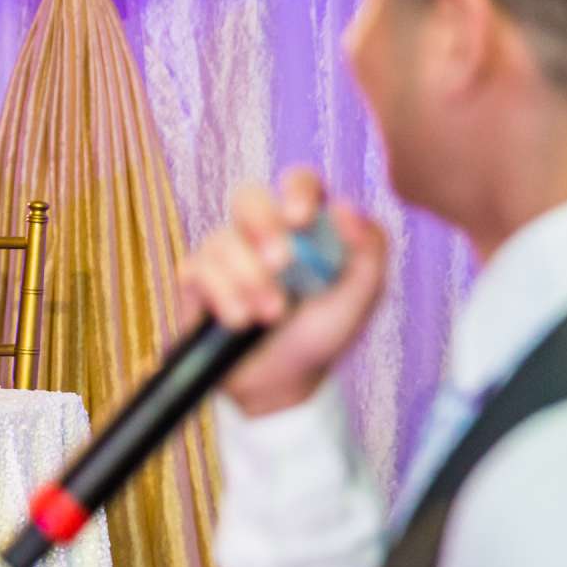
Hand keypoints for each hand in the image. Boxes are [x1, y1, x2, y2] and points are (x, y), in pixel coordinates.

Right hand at [177, 167, 387, 416]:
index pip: (299, 182)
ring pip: (223, 240)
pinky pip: (199, 269)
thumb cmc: (321, 333)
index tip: (301, 218)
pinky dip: (224, 295)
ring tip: (270, 315)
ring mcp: (225, 251)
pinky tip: (240, 321)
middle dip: (262, 225)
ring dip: (250, 279)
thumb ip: (369, 249)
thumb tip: (345, 207)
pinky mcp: (197, 278)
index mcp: (305, 225)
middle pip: (247, 196)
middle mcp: (261, 230)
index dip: (297, 190)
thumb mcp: (360, 296)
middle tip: (280, 262)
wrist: (280, 383)